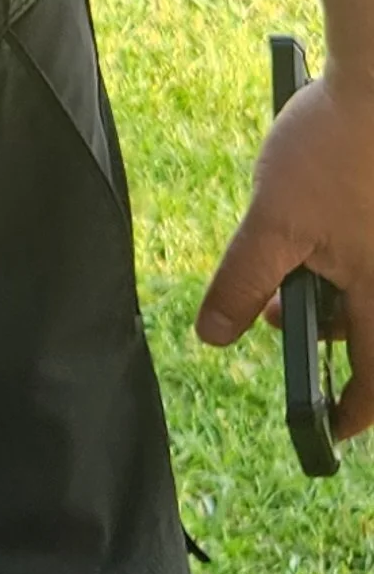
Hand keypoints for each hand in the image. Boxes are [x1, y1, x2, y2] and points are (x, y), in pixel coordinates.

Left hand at [195, 63, 373, 440]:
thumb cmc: (333, 146)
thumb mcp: (273, 221)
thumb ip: (244, 281)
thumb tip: (215, 336)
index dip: (354, 412)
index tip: (331, 428)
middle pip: (369, 328)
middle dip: (320, 328)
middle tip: (277, 311)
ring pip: (367, 285)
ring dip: (330, 284)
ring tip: (290, 249)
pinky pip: (369, 248)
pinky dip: (345, 250)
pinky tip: (319, 215)